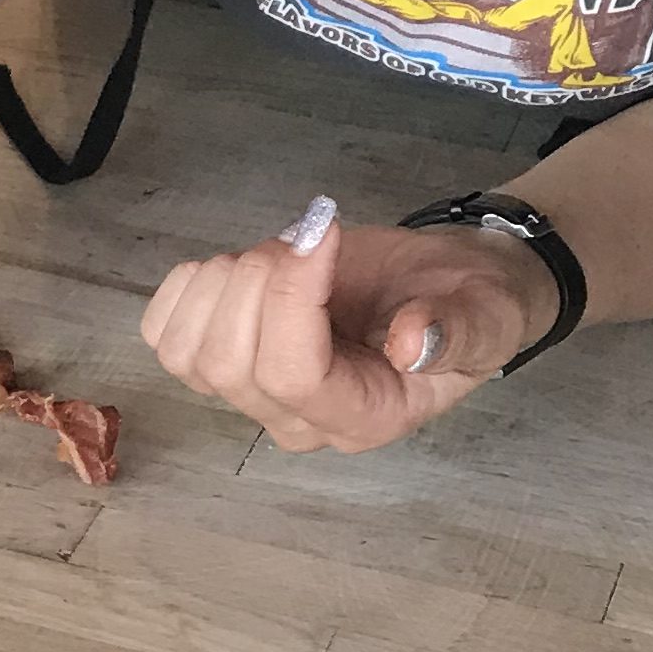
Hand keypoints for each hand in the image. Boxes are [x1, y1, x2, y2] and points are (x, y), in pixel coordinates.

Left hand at [138, 192, 556, 452]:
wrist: (450, 287)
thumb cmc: (470, 304)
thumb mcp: (487, 315)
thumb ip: (459, 333)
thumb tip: (412, 342)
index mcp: (364, 418)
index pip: (292, 377)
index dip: (290, 297)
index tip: (323, 232)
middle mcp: (299, 419)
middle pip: (229, 363)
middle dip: (259, 280)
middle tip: (310, 238)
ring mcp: (253, 395)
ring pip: (188, 352)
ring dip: (223, 281)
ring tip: (281, 251)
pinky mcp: (221, 358)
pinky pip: (165, 336)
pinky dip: (188, 287)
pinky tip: (239, 266)